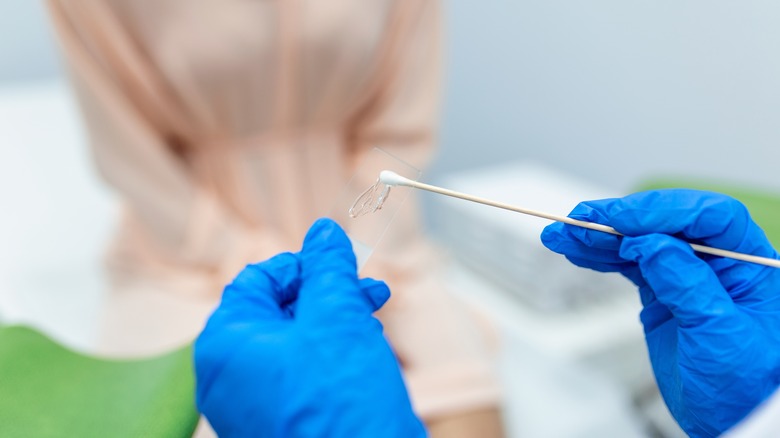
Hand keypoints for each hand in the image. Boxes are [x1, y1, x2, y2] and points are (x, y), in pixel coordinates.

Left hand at [195, 218, 424, 436]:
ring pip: (293, 344)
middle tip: (368, 287)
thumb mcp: (337, 316)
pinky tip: (365, 348)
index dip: (302, 263)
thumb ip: (328, 267)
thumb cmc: (341, 401)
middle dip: (327, 292)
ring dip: (335, 320)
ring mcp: (253, 407)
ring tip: (375, 314)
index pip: (256, 280)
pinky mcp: (280, 425)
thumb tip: (324, 232)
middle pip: (277, 311)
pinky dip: (331, 356)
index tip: (340, 261)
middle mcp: (230, 378)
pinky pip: (300, 377)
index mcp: (226, 344)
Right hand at [541, 189, 779, 436]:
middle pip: (666, 223)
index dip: (661, 212)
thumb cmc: (745, 387)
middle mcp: (719, 261)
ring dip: (599, 237)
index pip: (708, 217)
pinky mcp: (664, 292)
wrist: (733, 421)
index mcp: (748, 263)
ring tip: (561, 235)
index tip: (620, 221)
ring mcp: (688, 275)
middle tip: (578, 221)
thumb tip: (651, 242)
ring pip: (641, 241)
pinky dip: (601, 257)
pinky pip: (630, 264)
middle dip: (620, 220)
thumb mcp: (719, 335)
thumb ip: (687, 284)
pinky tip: (577, 251)